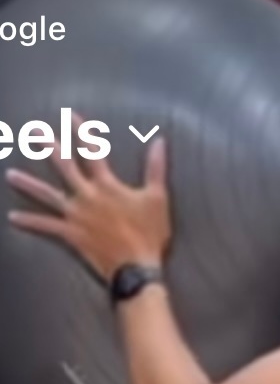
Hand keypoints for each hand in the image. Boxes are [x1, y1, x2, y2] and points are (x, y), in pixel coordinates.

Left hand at [5, 113, 171, 281]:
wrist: (136, 268)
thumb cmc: (149, 234)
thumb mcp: (157, 199)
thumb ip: (156, 168)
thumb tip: (160, 141)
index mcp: (107, 184)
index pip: (92, 151)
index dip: (81, 131)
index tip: (70, 115)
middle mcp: (87, 195)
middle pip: (63, 165)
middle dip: (48, 147)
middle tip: (32, 132)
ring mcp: (76, 215)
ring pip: (47, 195)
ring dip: (28, 184)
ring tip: (10, 174)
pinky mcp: (71, 234)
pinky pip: (46, 226)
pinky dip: (30, 222)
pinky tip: (13, 217)